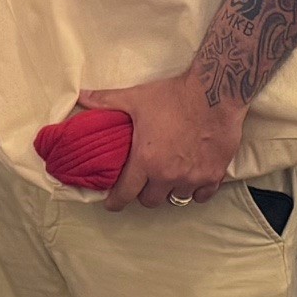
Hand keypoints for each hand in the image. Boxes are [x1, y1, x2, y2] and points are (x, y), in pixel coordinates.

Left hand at [76, 73, 241, 212]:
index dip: (116, 201)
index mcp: (146, 161)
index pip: (125, 194)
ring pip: (176, 198)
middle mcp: (168, 175)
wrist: (215, 93)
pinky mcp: (214, 175)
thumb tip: (82, 97)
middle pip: (150, 200)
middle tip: (144, 181)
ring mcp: (192, 178)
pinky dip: (195, 190)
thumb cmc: (174, 96)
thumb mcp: (136, 98)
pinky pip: (201, 196)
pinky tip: (192, 179)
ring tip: (168, 177)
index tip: (113, 203)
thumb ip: (107, 101)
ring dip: (170, 190)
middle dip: (144, 193)